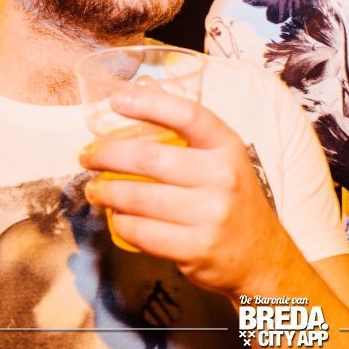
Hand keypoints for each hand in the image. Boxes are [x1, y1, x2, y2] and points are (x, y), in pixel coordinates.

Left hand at [79, 82, 290, 296]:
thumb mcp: (223, 161)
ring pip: (138, 198)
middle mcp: (221, 176)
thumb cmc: (232, 200)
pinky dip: (121, 223)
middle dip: (107, 155)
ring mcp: (210, 214)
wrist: (260, 255)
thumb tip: (141, 93)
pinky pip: (142, 231)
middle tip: (88, 156)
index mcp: (227, 147)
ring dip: (106, 192)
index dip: (150, 104)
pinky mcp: (195, 247)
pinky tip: (117, 217)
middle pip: (149, 159)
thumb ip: (188, 135)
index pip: (187, 115)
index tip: (117, 101)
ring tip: (95, 189)